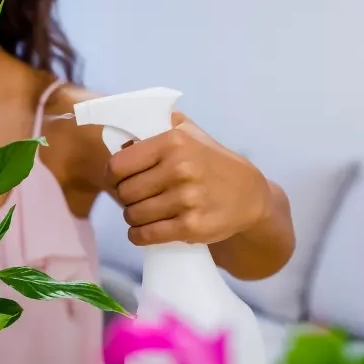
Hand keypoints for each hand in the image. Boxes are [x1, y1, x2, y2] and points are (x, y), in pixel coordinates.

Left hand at [105, 113, 270, 245]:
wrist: (250, 195)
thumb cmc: (211, 162)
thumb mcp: (190, 134)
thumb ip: (158, 127)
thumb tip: (123, 136)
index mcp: (174, 142)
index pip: (118, 164)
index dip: (113, 175)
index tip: (117, 180)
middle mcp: (180, 168)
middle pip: (124, 192)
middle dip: (125, 197)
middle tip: (134, 198)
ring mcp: (187, 199)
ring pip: (133, 215)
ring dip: (132, 217)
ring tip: (141, 213)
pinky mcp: (192, 227)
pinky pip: (147, 234)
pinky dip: (137, 236)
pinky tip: (140, 232)